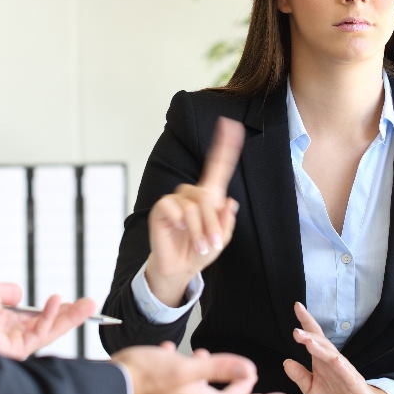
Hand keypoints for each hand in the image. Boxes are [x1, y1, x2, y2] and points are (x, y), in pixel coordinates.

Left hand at [0, 273, 95, 359]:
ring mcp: (10, 346)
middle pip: (46, 329)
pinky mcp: (12, 352)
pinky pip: (38, 336)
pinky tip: (58, 302)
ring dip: (69, 319)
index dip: (55, 310)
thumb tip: (19, 293)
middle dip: (70, 317)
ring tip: (87, 305)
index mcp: (2, 324)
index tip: (73, 301)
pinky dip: (50, 319)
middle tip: (92, 305)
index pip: (36, 320)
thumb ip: (6, 291)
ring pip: (47, 334)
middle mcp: (8, 337)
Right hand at [112, 341, 291, 393]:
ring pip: (200, 392)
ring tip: (200, 354)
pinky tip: (169, 354)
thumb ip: (218, 368)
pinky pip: (178, 388)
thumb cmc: (144, 376)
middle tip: (242, 369)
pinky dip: (181, 372)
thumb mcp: (185, 367)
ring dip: (206, 374)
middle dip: (234, 383)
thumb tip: (248, 370)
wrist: (108, 386)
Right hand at [145, 116, 244, 305]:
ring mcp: (175, 200)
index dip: (225, 147)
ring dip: (200, 229)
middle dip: (213, 222)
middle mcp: (192, 194)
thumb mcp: (221, 239)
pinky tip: (178, 231)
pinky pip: (175, 208)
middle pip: (207, 195)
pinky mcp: (162, 209)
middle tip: (214, 244)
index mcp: (209, 197)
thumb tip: (229, 201)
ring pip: (193, 205)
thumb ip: (226, 221)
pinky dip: (182, 223)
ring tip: (201, 246)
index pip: (218, 167)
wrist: (180, 268)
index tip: (232, 125)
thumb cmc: (200, 250)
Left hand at [282, 302, 393, 393]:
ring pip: (331, 354)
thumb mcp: (311, 388)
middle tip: (296, 331)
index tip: (297, 306)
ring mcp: (343, 369)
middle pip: (321, 342)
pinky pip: (346, 371)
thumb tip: (286, 362)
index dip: (306, 321)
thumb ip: (299, 375)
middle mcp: (332, 360)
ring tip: (308, 341)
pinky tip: (334, 359)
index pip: (313, 336)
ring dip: (320, 347)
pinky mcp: (352, 381)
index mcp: (321, 360)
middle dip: (309, 334)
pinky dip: (340, 365)